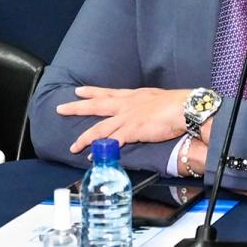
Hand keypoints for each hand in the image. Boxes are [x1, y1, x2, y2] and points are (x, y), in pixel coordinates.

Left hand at [53, 85, 191, 152]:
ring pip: (100, 128)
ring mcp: (128, 118)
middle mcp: (126, 105)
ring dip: (85, 138)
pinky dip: (101, 149)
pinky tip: (92, 155)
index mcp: (133, 96)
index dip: (92, 92)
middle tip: (61, 108)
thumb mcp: (156, 99)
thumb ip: (147, 105)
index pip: (107, 93)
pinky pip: (112, 142)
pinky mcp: (132, 131)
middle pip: (96, 105)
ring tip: (73, 146)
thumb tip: (146, 111)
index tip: (79, 91)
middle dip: (77, 107)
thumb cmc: (177, 104)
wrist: (185, 108)